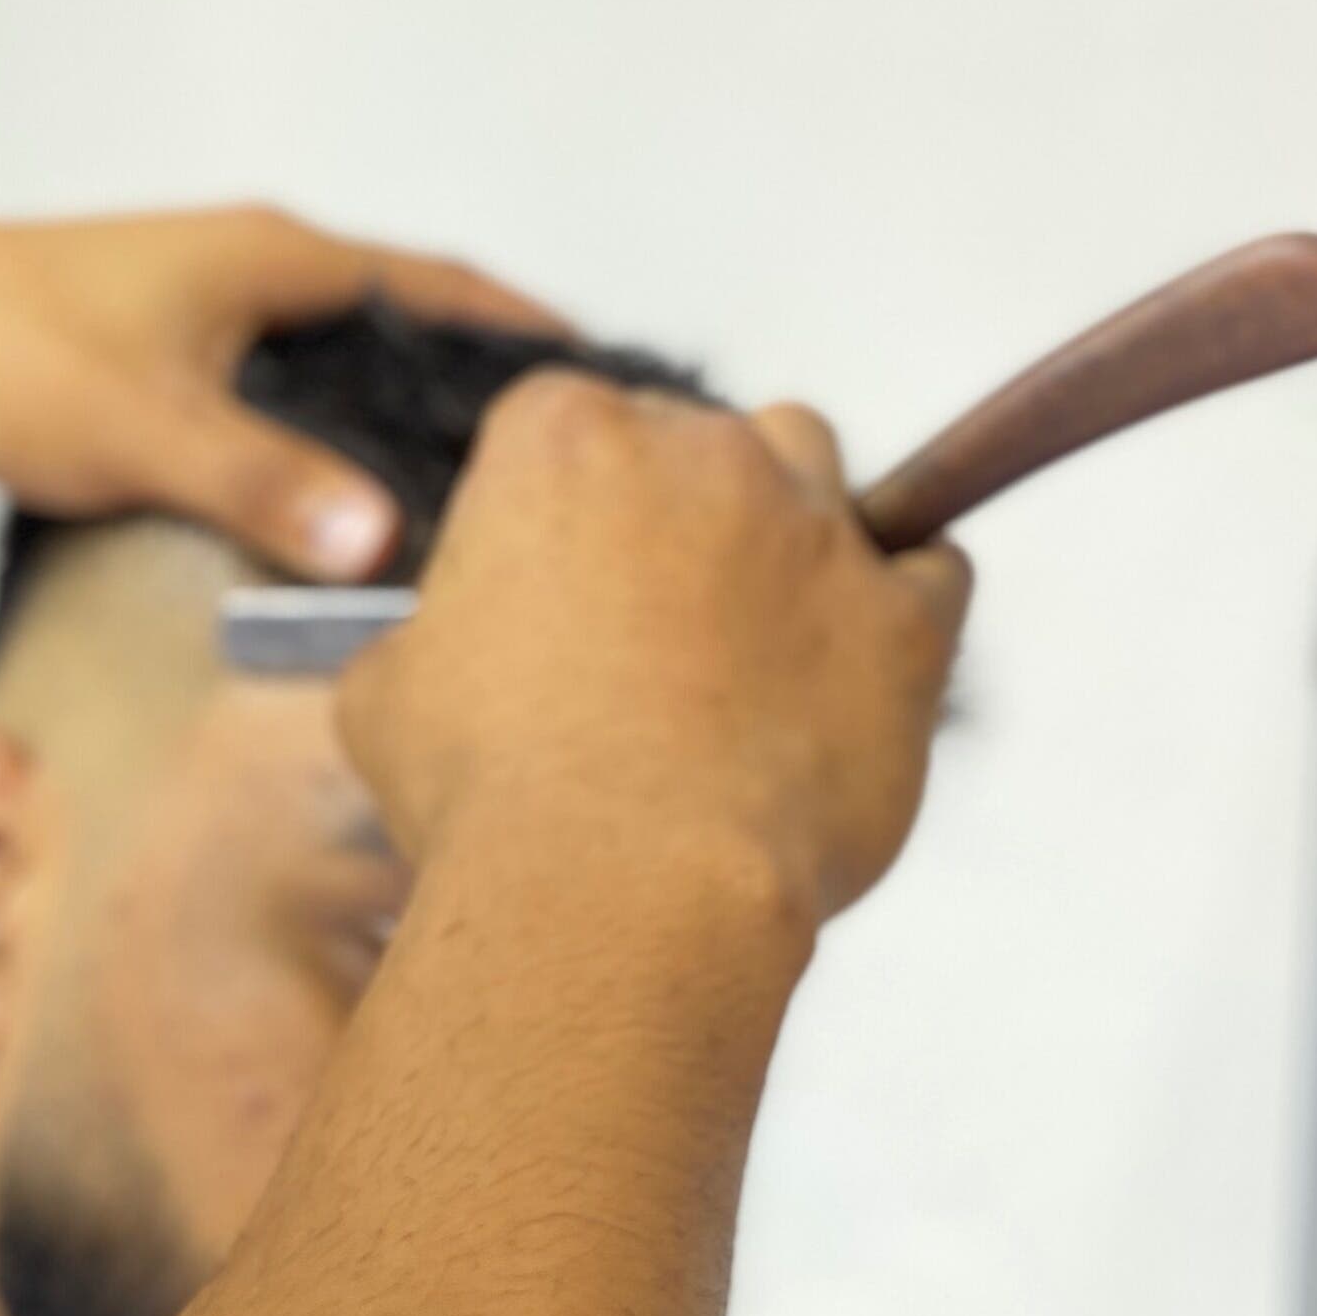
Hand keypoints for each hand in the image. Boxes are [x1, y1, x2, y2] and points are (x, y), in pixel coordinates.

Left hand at [0, 206, 567, 581]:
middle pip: (401, 329)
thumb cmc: (8, 353)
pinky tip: (327, 513)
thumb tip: (378, 539)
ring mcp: (207, 312)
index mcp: (277, 261)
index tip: (601, 384)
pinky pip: (271, 401)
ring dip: (387, 423)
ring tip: (457, 506)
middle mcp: (253, 273)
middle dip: (470, 393)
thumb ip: (265, 485)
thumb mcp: (150, 431)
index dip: (526, 335)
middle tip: (540, 472)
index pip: (443, 288)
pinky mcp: (161, 356)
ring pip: (331, 370)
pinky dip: (315, 445)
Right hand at [337, 374, 971, 918]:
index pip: (562, 422)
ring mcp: (815, 525)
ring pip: (816, 468)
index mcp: (557, 440)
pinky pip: (931, 569)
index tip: (548, 583)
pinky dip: (895, 606)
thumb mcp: (385, 693)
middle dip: (672, 516)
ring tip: (746, 642)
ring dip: (786, 528)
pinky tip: (844, 670)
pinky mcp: (905, 617)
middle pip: (695, 439)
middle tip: (640, 633)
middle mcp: (697, 450)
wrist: (619, 893)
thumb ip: (432, 633)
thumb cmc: (491, 794)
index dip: (556, 507)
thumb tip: (448, 653)